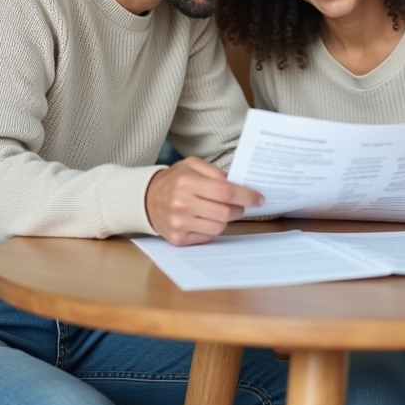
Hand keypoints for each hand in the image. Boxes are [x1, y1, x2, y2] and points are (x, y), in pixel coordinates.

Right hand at [145, 157, 264, 245]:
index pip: (225, 192)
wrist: (146, 199)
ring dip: (225, 219)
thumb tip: (239, 184)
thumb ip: (215, 172)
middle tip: (239, 204)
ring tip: (220, 211)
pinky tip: (204, 219)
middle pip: (225, 212)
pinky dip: (210, 229)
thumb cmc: (174, 180)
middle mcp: (182, 203)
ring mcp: (179, 223)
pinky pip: (207, 237)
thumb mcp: (191, 165)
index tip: (259, 198)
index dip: (246, 196)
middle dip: (238, 209)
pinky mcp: (178, 239)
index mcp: (187, 182)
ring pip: (218, 227)